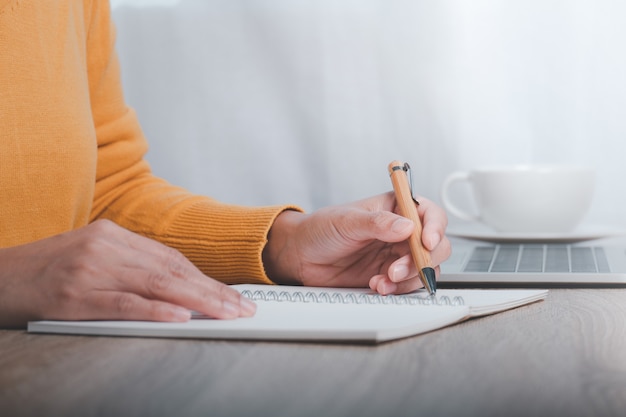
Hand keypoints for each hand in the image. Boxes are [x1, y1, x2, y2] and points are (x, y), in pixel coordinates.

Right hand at [0, 220, 255, 327]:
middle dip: (212, 291)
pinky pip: (122, 302)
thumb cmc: (47, 272)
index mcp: (114, 234)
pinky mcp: (73, 294)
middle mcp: (106, 246)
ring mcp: (89, 268)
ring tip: (225, 314)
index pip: (171, 259)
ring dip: (196, 301)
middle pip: (170, 270)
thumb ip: (131, 267)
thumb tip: (178, 289)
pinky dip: (154, 310)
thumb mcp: (93, 257)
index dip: (205, 279)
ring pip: (154, 284)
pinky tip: (180, 316)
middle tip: (241, 307)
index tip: (232, 295)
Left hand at [263, 192, 450, 294]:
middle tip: (397, 269)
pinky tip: (378, 285)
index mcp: (394, 208)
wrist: (302, 256)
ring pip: (424, 268)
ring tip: (383, 279)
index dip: (434, 227)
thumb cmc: (321, 229)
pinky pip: (407, 284)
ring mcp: (396, 255)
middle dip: (421, 259)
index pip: (428, 213)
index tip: (426, 242)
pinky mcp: (389, 275)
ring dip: (408, 278)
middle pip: (435, 244)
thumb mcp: (346, 221)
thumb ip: (377, 223)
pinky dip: (397, 288)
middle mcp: (401, 231)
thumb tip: (406, 226)